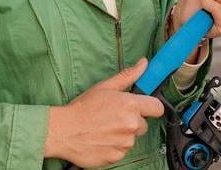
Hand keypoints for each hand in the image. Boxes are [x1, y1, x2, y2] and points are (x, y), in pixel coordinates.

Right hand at [45, 58, 164, 166]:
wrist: (63, 131)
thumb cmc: (82, 108)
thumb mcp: (105, 87)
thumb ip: (128, 76)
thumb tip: (143, 64)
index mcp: (130, 105)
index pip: (157, 108)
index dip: (151, 107)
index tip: (143, 107)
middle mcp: (131, 125)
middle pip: (143, 125)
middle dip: (132, 121)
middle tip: (114, 117)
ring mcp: (125, 143)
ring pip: (132, 138)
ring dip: (122, 135)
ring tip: (104, 129)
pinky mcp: (117, 157)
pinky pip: (122, 151)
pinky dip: (114, 146)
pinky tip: (101, 139)